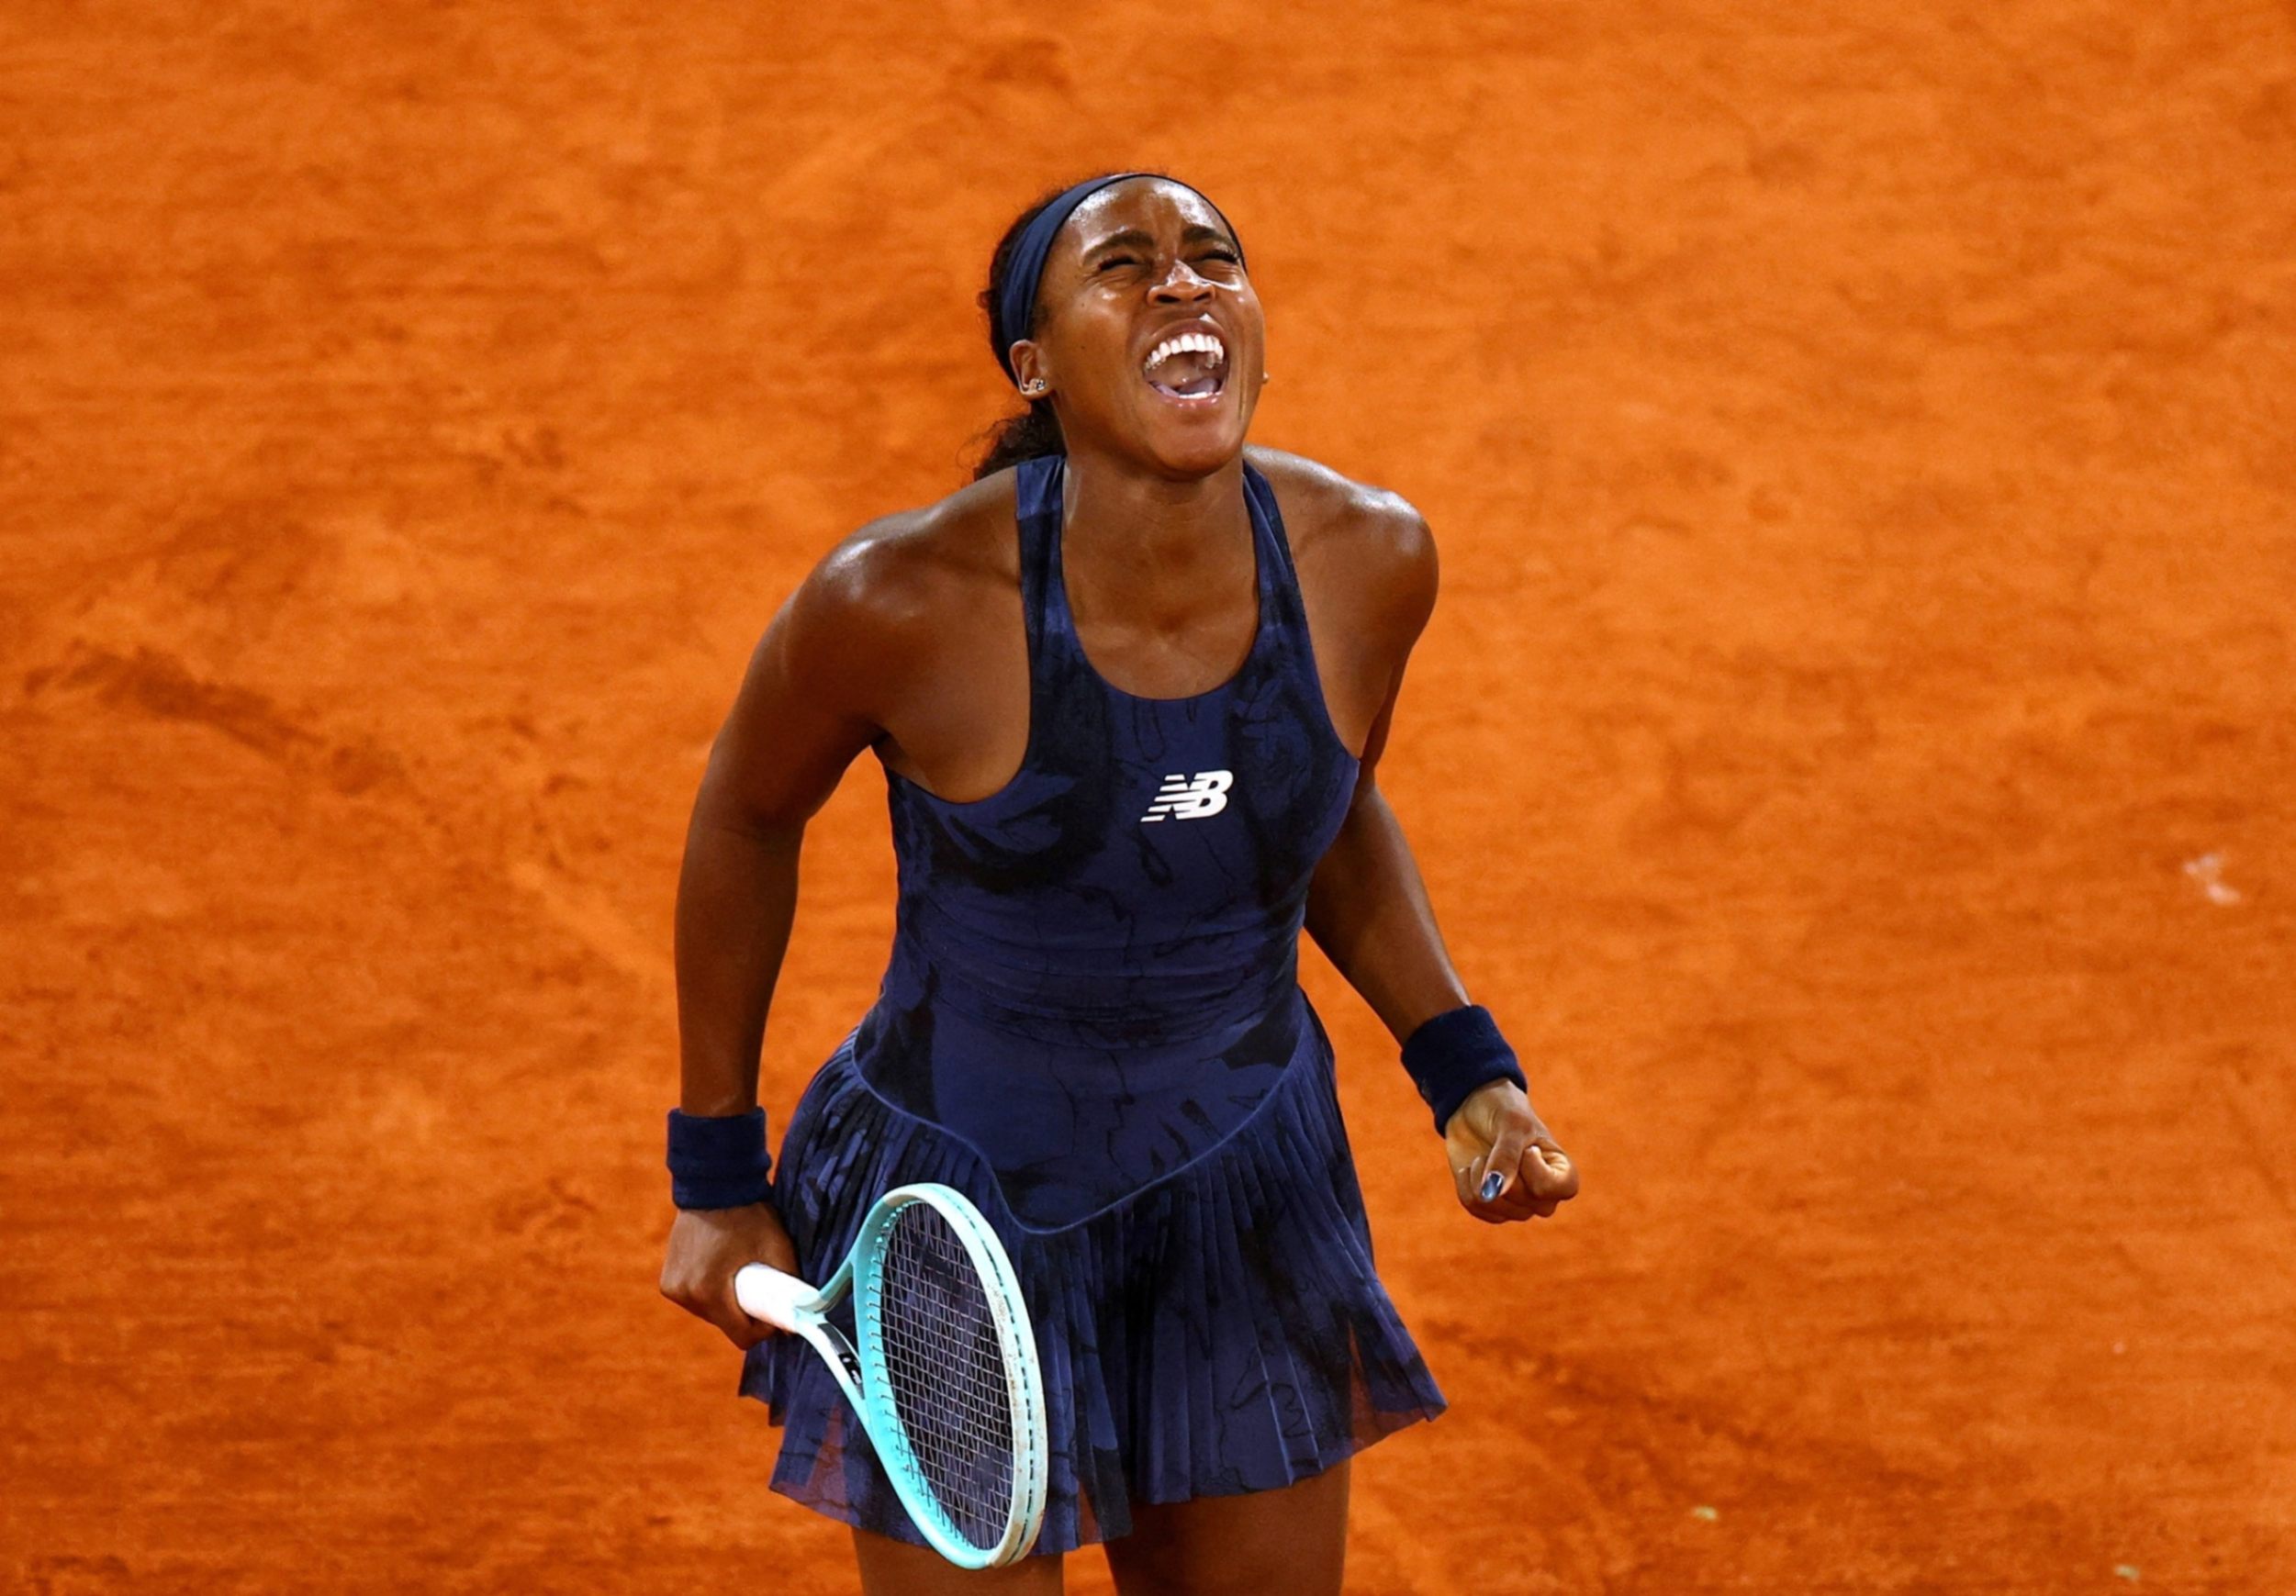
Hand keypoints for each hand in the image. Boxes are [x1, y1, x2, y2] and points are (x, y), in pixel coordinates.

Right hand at [659, 1201, 799, 1349]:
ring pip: (710, 1313)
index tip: (774, 1313)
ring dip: (726, 1304)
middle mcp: (685, 1294)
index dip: (763, 1329)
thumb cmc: (749, 1214)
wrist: (715, 1183)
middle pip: (725, 1324)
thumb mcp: (777, 1248)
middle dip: (745, 1313)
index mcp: (709, 1291)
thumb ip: (790, 1284)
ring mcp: (673, 1287)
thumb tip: (800, 1314)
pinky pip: (696, 1299)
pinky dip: (710, 1292)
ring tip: (740, 1274)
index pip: (741, 1336)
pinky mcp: (667, 1280)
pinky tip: (721, 1271)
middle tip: (761, 1287)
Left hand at [1442, 1079, 1579, 1224]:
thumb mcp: (1511, 1124)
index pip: (1562, 1188)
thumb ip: (1507, 1156)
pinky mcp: (1491, 1206)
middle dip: (1502, 1171)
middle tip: (1497, 1146)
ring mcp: (1517, 1203)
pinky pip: (1477, 1208)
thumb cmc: (1503, 1110)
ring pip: (1497, 1208)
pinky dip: (1465, 1185)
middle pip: (1526, 1203)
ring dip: (1480, 1177)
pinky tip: (1468, 1168)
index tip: (1527, 1148)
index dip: (1537, 1170)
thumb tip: (1495, 1193)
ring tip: (1482, 1157)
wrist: (1473, 1109)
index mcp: (1560, 1170)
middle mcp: (1543, 1194)